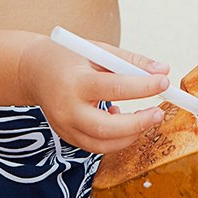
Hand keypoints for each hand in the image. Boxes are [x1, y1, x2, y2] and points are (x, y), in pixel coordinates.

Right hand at [18, 36, 169, 152]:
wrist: (34, 70)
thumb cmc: (70, 57)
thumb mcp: (99, 51)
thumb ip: (131, 61)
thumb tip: (163, 70)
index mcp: (74, 81)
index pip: (114, 87)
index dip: (143, 86)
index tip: (164, 82)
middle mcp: (66, 107)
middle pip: (106, 127)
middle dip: (138, 123)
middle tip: (158, 113)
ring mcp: (64, 126)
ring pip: (102, 144)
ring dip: (130, 135)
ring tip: (145, 117)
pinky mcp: (66, 136)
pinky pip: (96, 146)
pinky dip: (115, 138)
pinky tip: (119, 120)